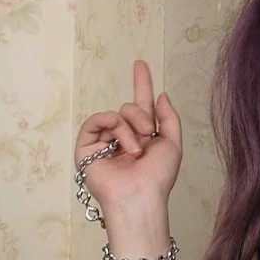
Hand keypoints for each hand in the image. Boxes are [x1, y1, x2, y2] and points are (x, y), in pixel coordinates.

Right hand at [74, 60, 182, 219]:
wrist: (139, 195)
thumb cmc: (158, 176)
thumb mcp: (172, 143)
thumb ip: (168, 117)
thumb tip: (160, 94)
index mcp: (143, 135)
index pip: (141, 104)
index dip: (141, 83)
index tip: (141, 64)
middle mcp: (123, 136)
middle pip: (130, 107)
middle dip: (141, 116)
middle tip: (149, 134)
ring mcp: (104, 141)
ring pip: (116, 114)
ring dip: (130, 127)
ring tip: (136, 150)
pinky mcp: (87, 147)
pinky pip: (96, 120)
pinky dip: (111, 124)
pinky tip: (119, 142)